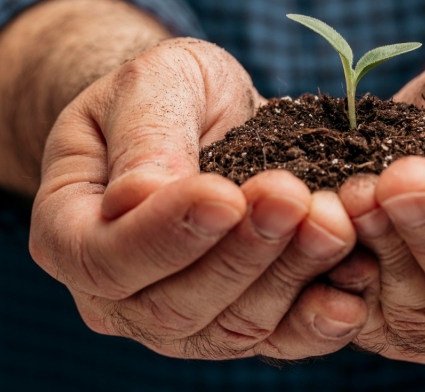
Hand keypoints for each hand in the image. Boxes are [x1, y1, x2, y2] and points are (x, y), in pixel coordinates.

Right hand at [30, 38, 367, 359]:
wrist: (207, 116)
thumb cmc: (169, 93)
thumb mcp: (152, 84)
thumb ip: (145, 137)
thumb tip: (140, 198)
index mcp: (73, 231)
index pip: (108, 257)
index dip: (167, 234)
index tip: (225, 194)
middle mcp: (120, 294)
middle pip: (175, 305)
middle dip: (243, 254)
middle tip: (293, 199)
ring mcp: (181, 318)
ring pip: (233, 327)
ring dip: (290, 278)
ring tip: (334, 223)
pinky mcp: (239, 322)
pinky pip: (277, 341)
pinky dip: (316, 323)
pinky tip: (351, 293)